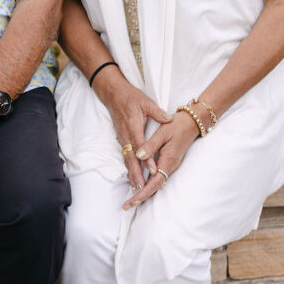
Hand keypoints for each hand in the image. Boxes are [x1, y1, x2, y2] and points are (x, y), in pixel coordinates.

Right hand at [95, 68, 171, 189]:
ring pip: (127, 160)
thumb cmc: (131, 98)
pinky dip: (129, 168)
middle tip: (142, 188)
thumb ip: (157, 112)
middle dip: (136, 174)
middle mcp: (126, 135)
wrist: (114, 95)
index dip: (146, 159)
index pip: (140, 145)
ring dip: (132, 174)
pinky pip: (125, 157)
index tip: (153, 170)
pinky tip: (132, 177)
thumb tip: (170, 118)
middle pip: (131, 158)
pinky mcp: (121, 140)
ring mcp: (122, 138)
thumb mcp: (146, 101)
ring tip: (137, 189)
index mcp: (133, 125)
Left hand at [123, 110, 200, 208]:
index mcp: (167, 160)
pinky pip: (158, 177)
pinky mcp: (169, 162)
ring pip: (156, 183)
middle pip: (154, 187)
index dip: (142, 193)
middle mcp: (170, 166)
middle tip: (126, 206)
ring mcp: (170, 165)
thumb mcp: (162, 133)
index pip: (154, 183)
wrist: (192, 122)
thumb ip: (150, 145)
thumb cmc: (177, 126)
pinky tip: (140, 185)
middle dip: (140, 197)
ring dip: (144, 192)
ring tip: (130, 200)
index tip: (132, 201)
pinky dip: (148, 184)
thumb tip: (138, 156)